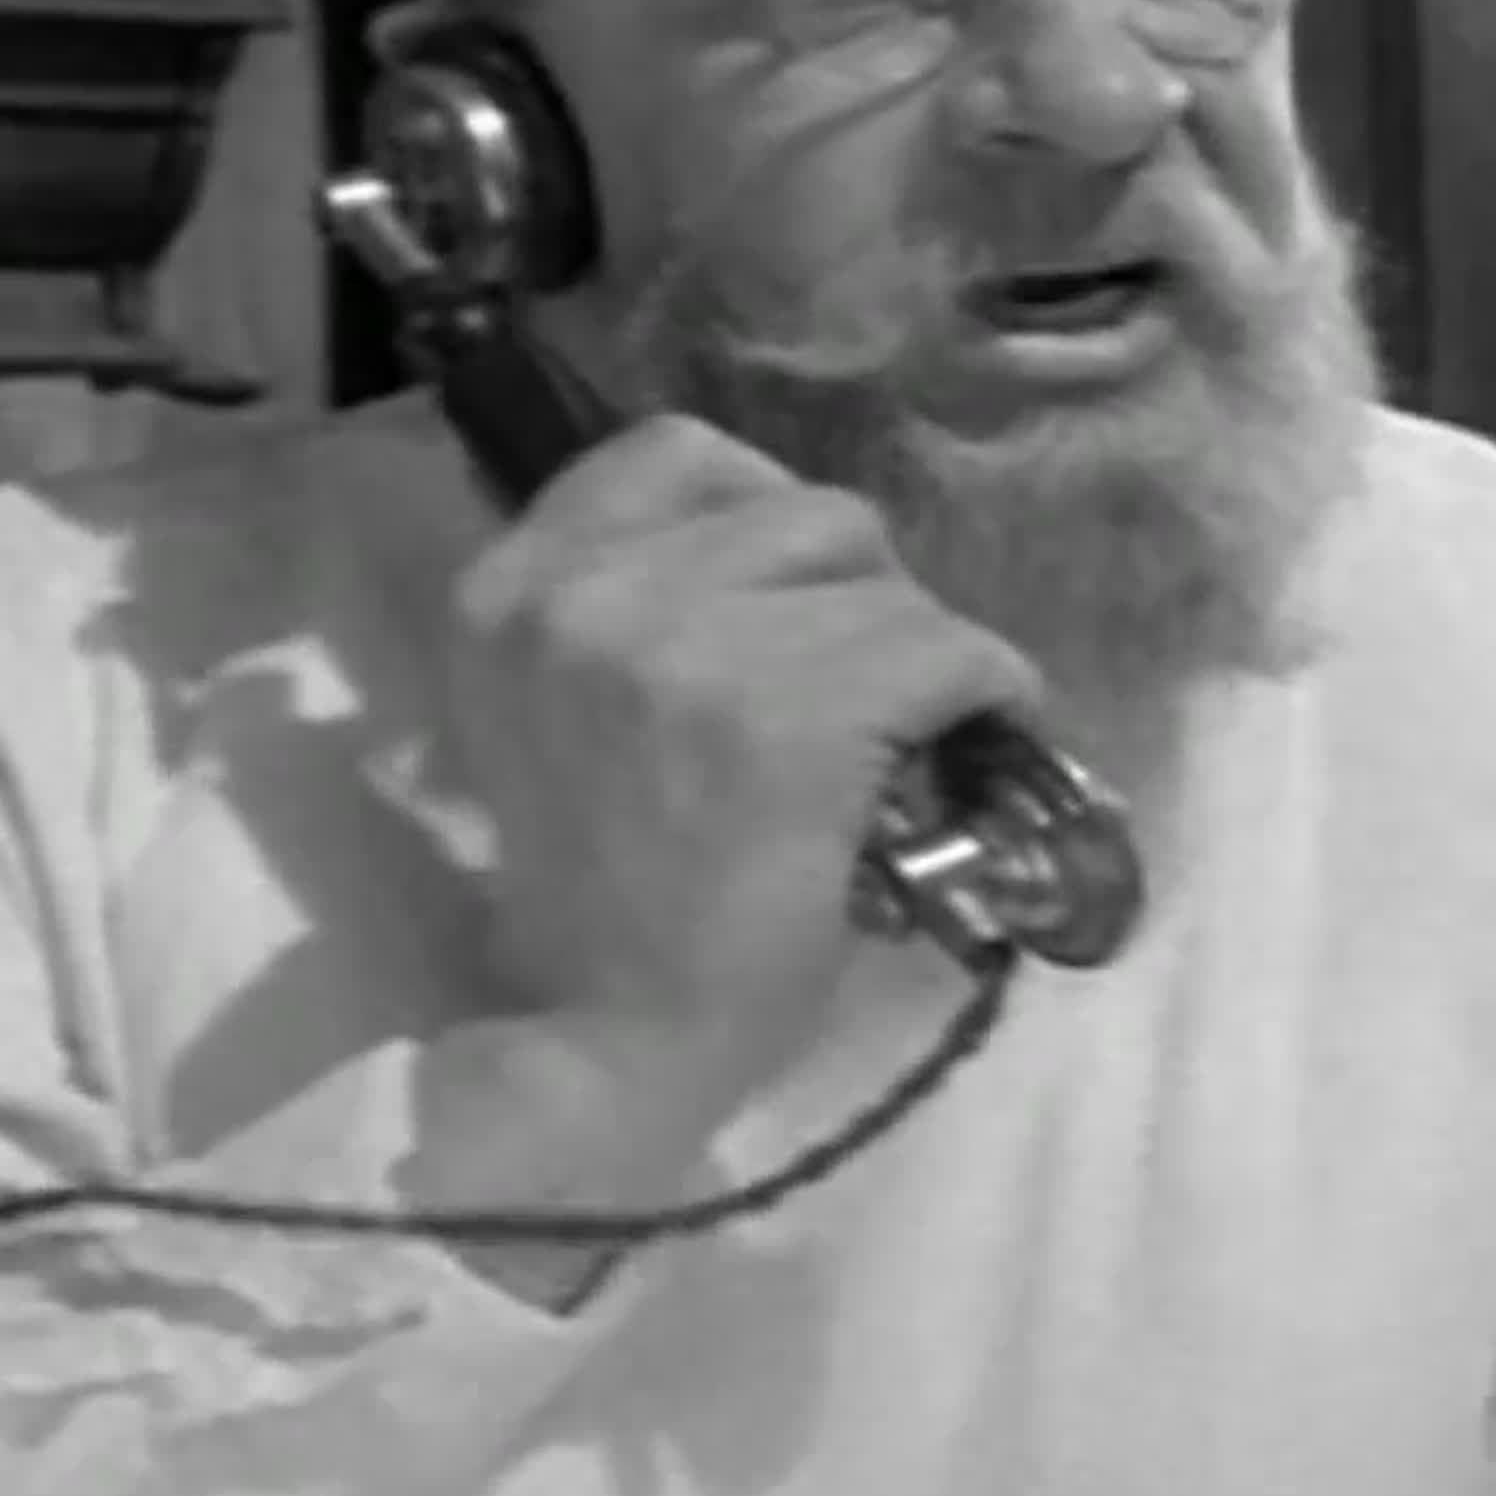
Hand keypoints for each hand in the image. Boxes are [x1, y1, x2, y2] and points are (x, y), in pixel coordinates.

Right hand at [437, 414, 1040, 1129]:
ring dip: (916, 648)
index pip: (674, 453)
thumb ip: (611, 615)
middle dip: (854, 591)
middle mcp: (585, 595)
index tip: (795, 590)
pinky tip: (981, 736)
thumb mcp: (542, 713)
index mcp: (510, 588)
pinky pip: (943, 651)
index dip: (762, 513)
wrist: (602, 1042)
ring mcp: (688, 649)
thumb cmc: (590, 896)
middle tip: (866, 679)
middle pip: (801, 511)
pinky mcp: (794, 718)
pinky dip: (985, 689)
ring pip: (880, 580)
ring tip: (911, 725)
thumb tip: (766, 558)